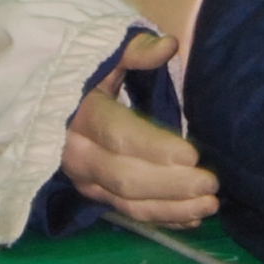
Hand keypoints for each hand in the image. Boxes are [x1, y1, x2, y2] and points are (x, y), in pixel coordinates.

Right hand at [62, 33, 217, 226]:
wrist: (53, 110)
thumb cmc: (88, 80)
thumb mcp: (106, 59)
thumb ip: (136, 51)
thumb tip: (169, 45)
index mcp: (83, 116)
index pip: (119, 136)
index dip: (155, 148)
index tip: (193, 154)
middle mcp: (79, 156)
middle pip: (125, 178)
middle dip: (172, 184)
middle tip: (211, 182)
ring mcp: (86, 182)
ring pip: (128, 203)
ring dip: (171, 208)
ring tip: (210, 205)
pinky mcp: (96, 197)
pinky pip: (130, 214)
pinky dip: (163, 219)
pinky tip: (193, 218)